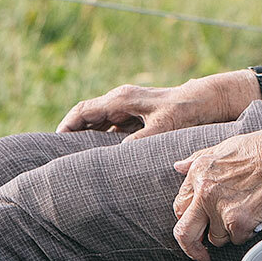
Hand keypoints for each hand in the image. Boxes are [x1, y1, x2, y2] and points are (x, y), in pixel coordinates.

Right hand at [57, 75, 245, 141]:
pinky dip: (103, 140)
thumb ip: (140, 141)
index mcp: (122, 99)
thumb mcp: (163, 126)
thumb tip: (118, 157)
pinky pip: (113, 129)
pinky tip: (102, 158)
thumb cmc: (186, 110)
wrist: (208, 99)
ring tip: (75, 161)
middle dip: (72, 134)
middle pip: (87, 117)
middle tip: (59, 157)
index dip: (66, 127)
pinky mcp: (138, 117)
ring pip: (99, 124)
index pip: (83, 111)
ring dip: (87, 138)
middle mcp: (122, 101)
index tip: (53, 144)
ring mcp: (130, 108)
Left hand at [171, 126, 261, 260]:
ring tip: (247, 217)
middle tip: (202, 252)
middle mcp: (205, 187)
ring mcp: (220, 206)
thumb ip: (202, 157)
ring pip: (214, 238)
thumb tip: (179, 166)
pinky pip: (235, 240)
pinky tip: (258, 218)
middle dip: (193, 246)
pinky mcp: (237, 221)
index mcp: (201, 168)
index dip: (188, 218)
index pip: (180, 204)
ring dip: (229, 234)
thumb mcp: (232, 144)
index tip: (197, 226)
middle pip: (184, 231)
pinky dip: (247, 234)